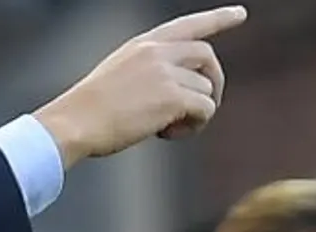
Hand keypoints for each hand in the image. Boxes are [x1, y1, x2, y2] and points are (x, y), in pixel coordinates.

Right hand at [33, 7, 248, 167]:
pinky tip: (169, 133)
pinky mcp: (172, 97)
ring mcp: (166, 72)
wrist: (74, 122)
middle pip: (206, 56)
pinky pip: (205, 109)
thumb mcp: (118, 76)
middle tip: (207, 106)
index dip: (218, 19)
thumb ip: (148, 73)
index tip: (240, 14)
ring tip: (169, 128)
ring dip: (195, 113)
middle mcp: (157, 52)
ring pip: (206, 89)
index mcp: (143, 44)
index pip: (188, 25)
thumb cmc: (89, 111)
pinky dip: (195, 125)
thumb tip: (182, 92)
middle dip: (214, 81)